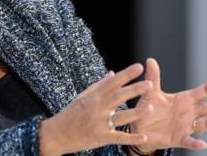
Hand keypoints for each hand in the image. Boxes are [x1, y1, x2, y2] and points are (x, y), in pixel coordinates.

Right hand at [39, 64, 154, 155]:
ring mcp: (99, 123)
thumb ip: (99, 85)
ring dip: (136, 113)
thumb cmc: (70, 114)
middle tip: (150, 84)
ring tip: (151, 108)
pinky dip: (132, 138)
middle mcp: (97, 108)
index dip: (126, 74)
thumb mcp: (82, 97)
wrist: (56, 135)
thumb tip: (113, 73)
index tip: (138, 67)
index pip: (112, 82)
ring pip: (121, 117)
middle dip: (134, 90)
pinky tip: (144, 137)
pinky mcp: (100, 138)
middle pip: (118, 97)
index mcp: (94, 96)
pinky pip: (119, 138)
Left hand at [129, 58, 206, 152]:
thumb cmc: (149, 108)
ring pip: (205, 123)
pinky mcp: (179, 139)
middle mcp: (189, 112)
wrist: (141, 128)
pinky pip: (189, 141)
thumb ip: (153, 77)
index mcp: (184, 99)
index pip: (201, 92)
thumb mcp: (151, 92)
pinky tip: (203, 144)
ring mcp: (186, 126)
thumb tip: (150, 60)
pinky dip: (196, 143)